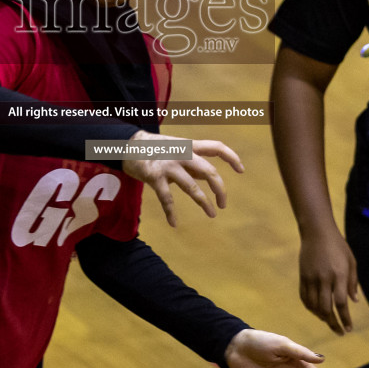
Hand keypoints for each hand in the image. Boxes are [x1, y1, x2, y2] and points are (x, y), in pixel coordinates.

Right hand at [123, 132, 242, 226]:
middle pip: (209, 171)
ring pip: (192, 187)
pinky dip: (171, 213)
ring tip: (212, 214)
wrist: (127, 144)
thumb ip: (193, 163)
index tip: (241, 169)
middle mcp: (182, 154)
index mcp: (189, 146)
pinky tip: (174, 223)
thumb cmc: (156, 149)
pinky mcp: (154, 177)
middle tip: (223, 204)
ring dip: (204, 202)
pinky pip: (166, 198)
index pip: (216, 147)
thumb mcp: (178, 150)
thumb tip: (209, 178)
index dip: (231, 157)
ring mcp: (169, 165)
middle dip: (220, 189)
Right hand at [299, 228, 358, 334]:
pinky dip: (311, 308)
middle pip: (326, 308)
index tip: (349, 328)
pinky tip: (317, 312)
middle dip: (333, 323)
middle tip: (340, 331)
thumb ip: (353, 282)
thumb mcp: (351, 261)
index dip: (345, 318)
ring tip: (330, 322)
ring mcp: (311, 278)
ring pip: (314, 306)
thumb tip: (355, 301)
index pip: (341, 303)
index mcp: (339, 274)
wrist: (316, 232)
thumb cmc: (338, 246)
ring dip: (322, 318)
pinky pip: (305, 298)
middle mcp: (324, 278)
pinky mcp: (302, 277)